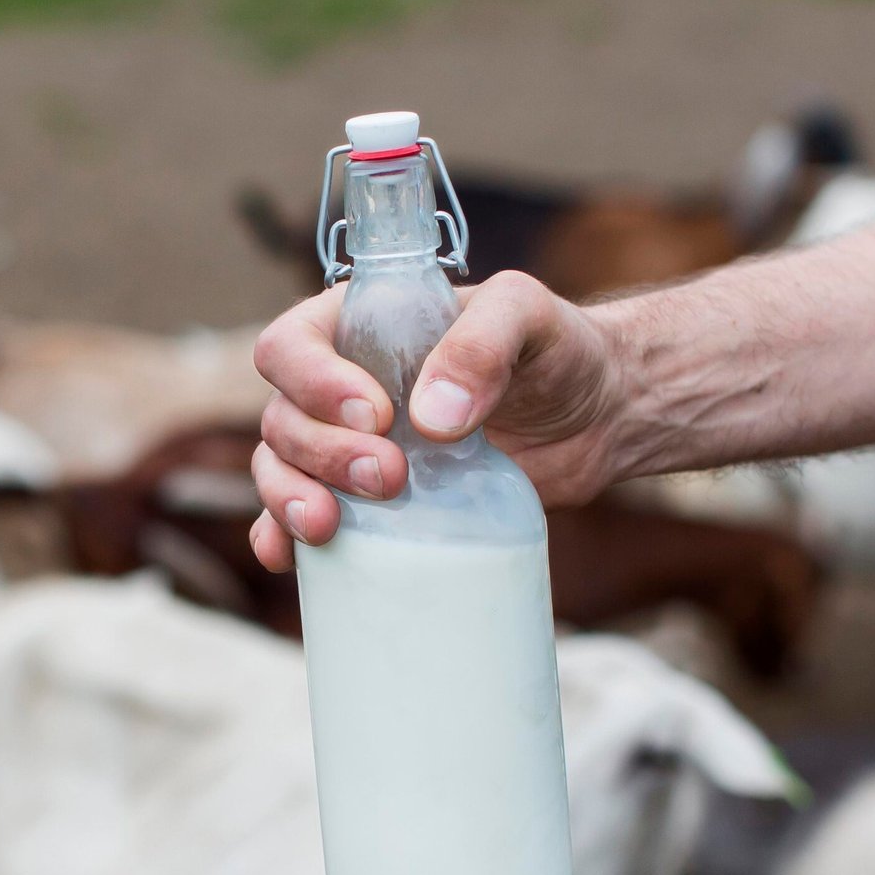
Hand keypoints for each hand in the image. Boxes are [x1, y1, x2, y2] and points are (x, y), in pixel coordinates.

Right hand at [250, 271, 631, 570]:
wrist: (594, 418)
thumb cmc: (557, 351)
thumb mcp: (529, 316)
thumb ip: (482, 344)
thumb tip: (430, 420)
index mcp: (359, 327)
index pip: (290, 346)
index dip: (314, 384)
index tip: (377, 416)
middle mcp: (339, 387)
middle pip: (283, 420)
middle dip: (321, 453)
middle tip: (391, 476)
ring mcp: (349, 449)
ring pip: (280, 471)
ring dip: (290, 500)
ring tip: (329, 526)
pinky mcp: (369, 504)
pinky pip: (300, 521)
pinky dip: (282, 539)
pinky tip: (289, 558)